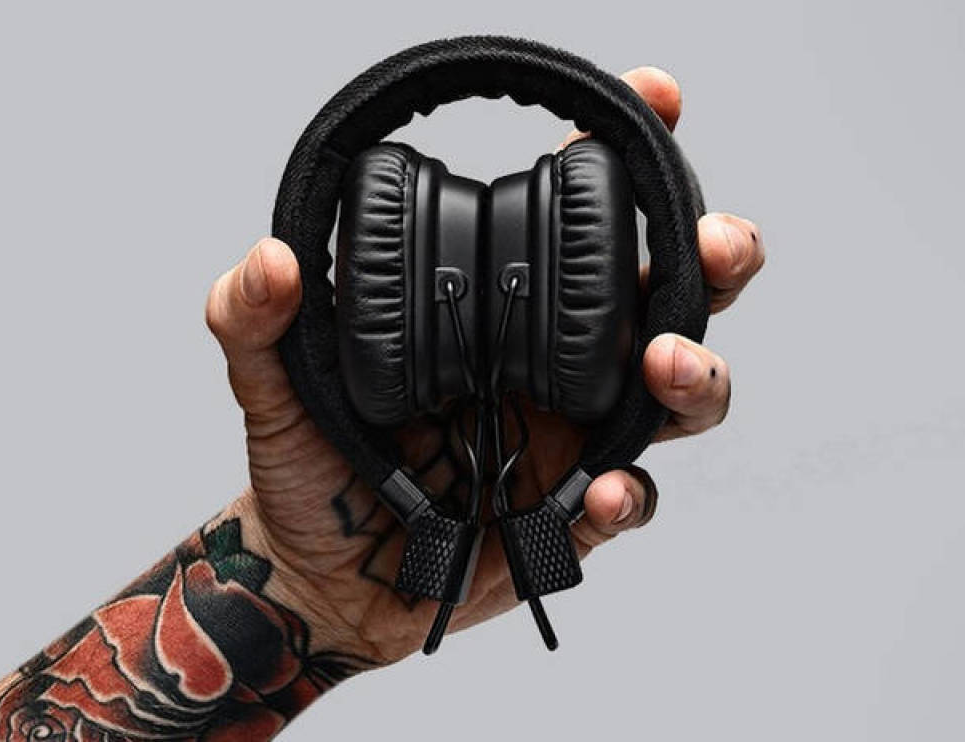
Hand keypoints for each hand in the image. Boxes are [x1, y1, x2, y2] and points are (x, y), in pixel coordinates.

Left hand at [206, 67, 765, 664]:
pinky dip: (627, 495)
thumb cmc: (303, 465)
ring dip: (697, 372)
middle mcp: (551, 363)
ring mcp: (571, 439)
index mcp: (497, 307)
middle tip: (713, 244)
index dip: (629, 153)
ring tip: (664, 366)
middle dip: (713, 255)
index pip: (577, 215)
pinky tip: (600, 492)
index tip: (657, 100)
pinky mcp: (569, 519)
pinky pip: (627, 502)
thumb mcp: (269, 380)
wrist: (314, 575)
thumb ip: (251, 315)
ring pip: (678, 394)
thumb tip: (273, 258)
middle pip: (668, 294)